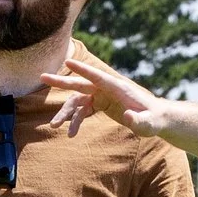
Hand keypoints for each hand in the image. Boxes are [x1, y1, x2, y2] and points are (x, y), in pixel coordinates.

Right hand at [43, 45, 168, 138]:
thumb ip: (140, 121)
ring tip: (55, 126)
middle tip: (43, 77)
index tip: (68, 63)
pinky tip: (71, 133)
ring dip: (66, 113)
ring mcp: (102, 96)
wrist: (155, 119)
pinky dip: (75, 120)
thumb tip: (127, 117)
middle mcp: (107, 89)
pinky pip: (83, 110)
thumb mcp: (149, 124)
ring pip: (78, 101)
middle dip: (62, 81)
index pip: (98, 77)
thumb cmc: (154, 120)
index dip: (83, 70)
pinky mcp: (101, 104)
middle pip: (81, 83)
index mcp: (118, 88)